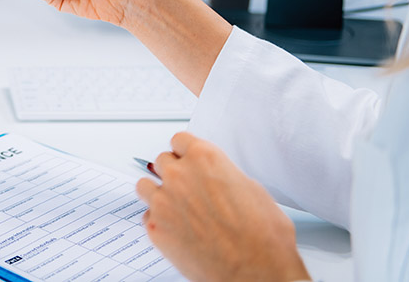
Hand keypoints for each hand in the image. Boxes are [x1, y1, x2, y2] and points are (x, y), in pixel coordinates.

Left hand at [135, 133, 309, 281]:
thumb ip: (222, 175)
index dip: (184, 152)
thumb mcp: (252, 189)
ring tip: (175, 207)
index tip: (186, 159)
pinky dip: (158, 220)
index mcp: (204, 158)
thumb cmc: (263, 236)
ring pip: (145, 185)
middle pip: (162, 161)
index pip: (179, 140)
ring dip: (158, 193)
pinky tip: (175, 229)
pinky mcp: (155, 227)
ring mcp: (163, 201)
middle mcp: (179, 175)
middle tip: (187, 189)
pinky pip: (146, 215)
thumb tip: (214, 178)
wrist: (256, 273)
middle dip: (173, 173)